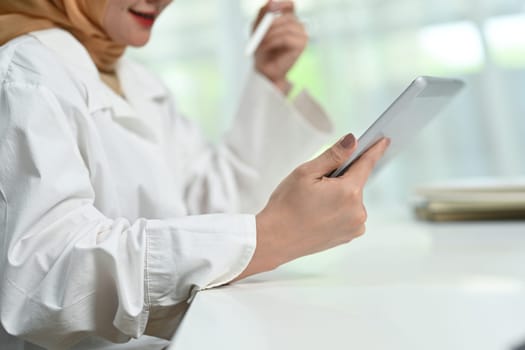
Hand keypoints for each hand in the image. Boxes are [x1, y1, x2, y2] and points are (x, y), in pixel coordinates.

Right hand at [234, 135, 389, 279]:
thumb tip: (352, 141)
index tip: (384, 140)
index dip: (375, 150)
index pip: (367, 164)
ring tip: (315, 203)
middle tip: (317, 185)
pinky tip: (319, 214)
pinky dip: (339, 210)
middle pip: (356, 183)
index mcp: (348, 192)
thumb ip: (333, 155)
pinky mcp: (349, 236)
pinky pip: (350, 215)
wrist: (275, 239)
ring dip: (340, 195)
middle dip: (341, 178)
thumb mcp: (306, 172)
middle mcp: (357, 211)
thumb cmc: (286, 206)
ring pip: (352, 199)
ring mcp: (355, 226)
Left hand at [252, 1, 306, 94]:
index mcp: (289, 19)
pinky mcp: (302, 44)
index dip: (281, 4)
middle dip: (270, 23)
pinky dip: (273, 41)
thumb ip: (263, 13)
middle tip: (258, 31)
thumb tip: (271, 0)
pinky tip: (266, 47)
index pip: (290, 5)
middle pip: (287, 16)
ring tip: (260, 43)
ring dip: (270, 34)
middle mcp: (298, 25)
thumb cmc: (262, 49)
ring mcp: (303, 34)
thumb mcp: (258, 28)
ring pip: (286, 26)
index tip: (270, 8)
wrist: (265, 69)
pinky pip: (286, 37)